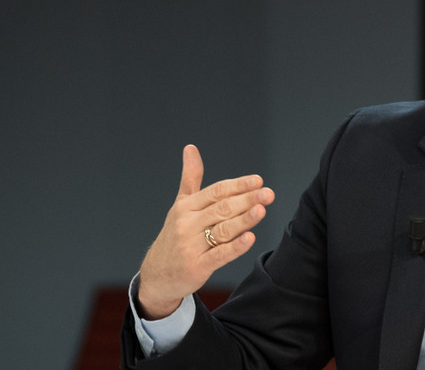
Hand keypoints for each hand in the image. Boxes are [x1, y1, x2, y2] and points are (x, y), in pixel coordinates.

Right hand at [136, 144, 274, 318]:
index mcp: (186, 207)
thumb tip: (191, 147)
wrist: (156, 275)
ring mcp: (191, 246)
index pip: (216, 192)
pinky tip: (250, 238)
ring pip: (222, 230)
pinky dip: (235, 247)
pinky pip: (219, 255)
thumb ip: (190, 178)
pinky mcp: (197, 266)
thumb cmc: (174, 237)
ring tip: (261, 210)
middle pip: (221, 208)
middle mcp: (187, 224)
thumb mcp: (180, 205)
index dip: (238, 185)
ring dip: (243, 220)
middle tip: (268, 193)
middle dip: (246, 200)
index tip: (258, 180)